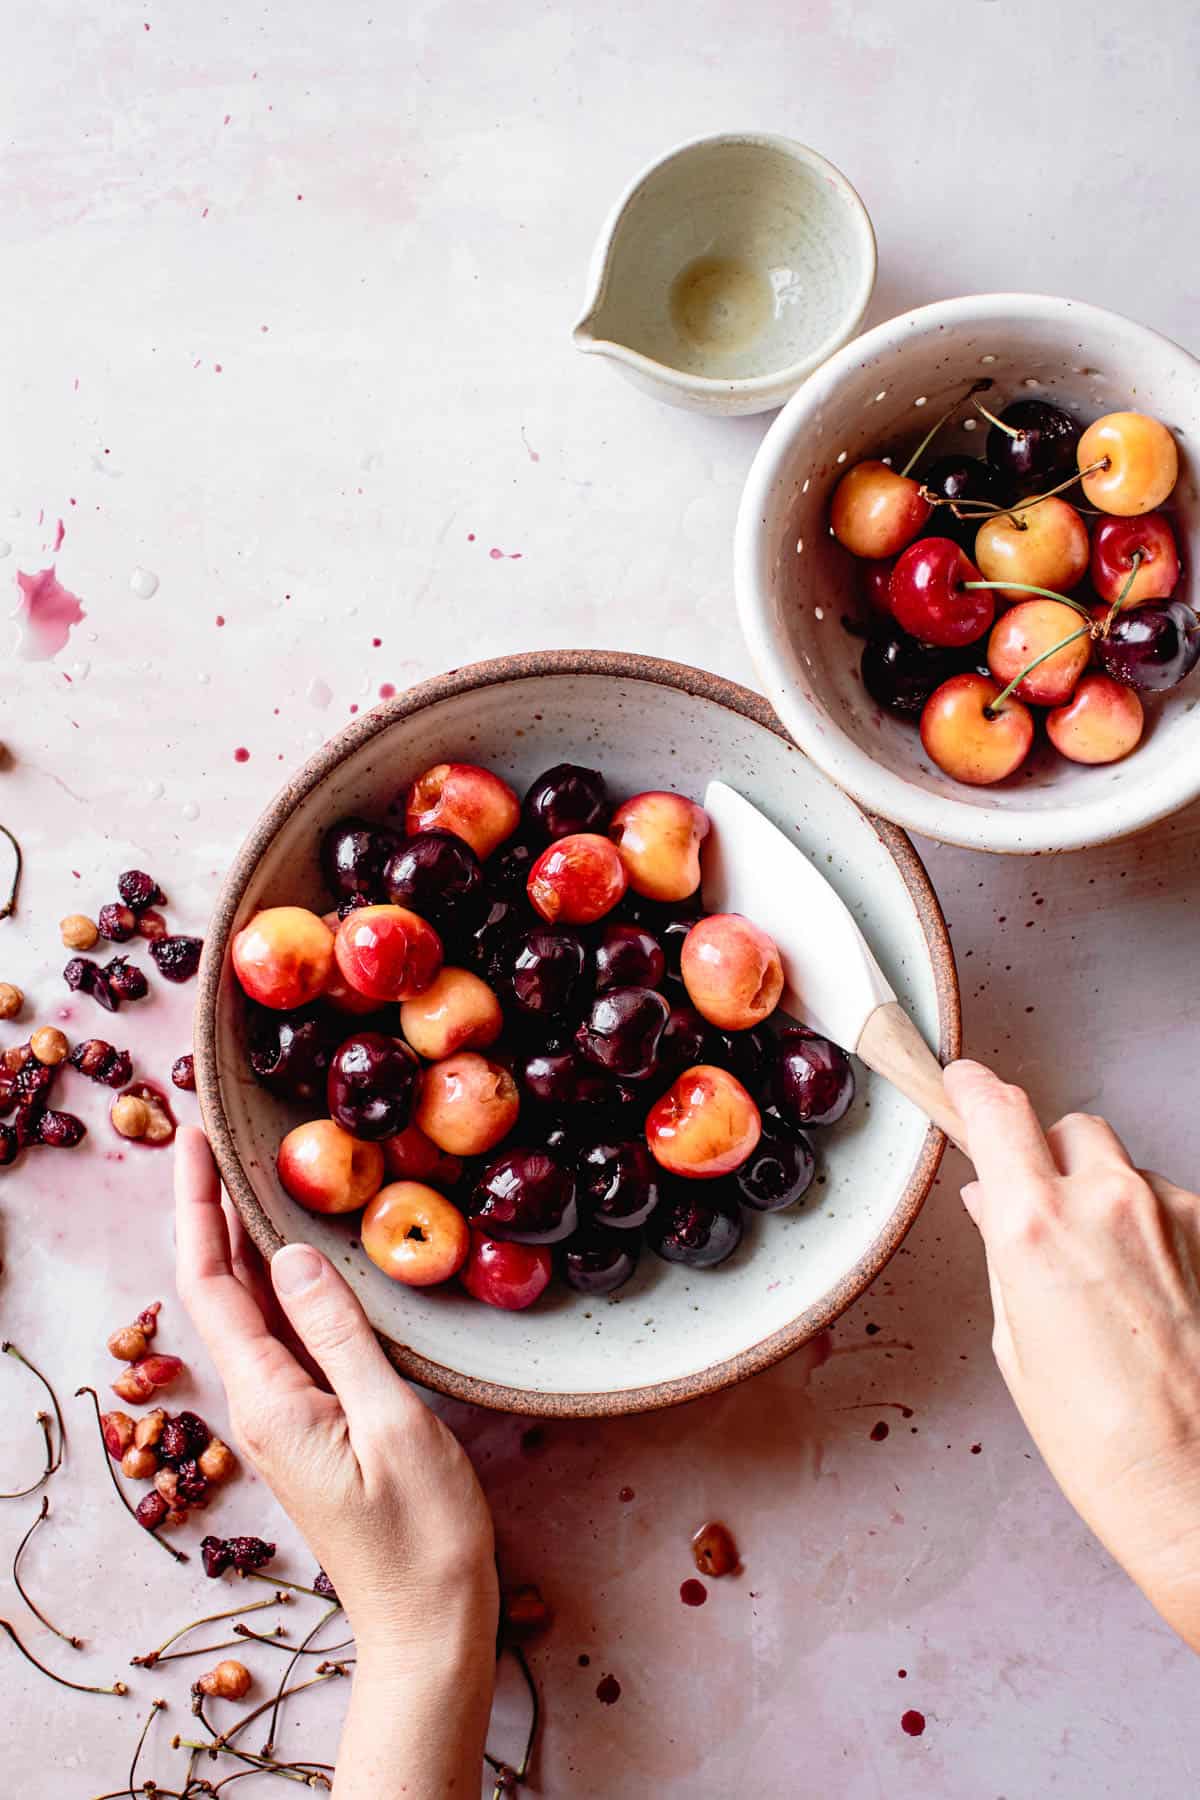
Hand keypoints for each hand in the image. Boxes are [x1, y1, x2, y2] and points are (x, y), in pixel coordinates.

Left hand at [174, 1126, 497, 1796]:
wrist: (426, 1621)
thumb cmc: (421, 1532)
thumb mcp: (390, 1421)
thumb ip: (338, 1335)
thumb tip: (289, 1255)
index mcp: (268, 1398)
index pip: (211, 1282)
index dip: (197, 1205)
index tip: (194, 1139)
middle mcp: (260, 1401)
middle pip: (218, 1287)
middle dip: (209, 1208)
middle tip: (212, 1135)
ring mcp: (283, 1413)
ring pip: (249, 1308)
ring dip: (239, 1238)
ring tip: (245, 1172)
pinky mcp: (311, 1421)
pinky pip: (282, 1333)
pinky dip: (278, 1279)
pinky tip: (295, 1254)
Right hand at [945, 1060, 1199, 1651]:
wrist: (1195, 1488)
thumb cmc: (1100, 1440)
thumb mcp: (1016, 1341)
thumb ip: (1003, 1253)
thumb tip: (993, 1205)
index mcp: (1035, 1224)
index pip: (997, 1111)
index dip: (973, 1090)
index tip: (963, 1083)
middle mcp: (1106, 1202)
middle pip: (1066, 1128)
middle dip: (1045, 1155)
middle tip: (1034, 1207)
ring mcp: (1171, 1215)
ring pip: (1122, 1167)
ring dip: (1102, 1195)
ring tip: (1100, 1276)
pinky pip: (1167, 1207)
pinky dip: (1148, 1231)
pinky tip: (1144, 1294)